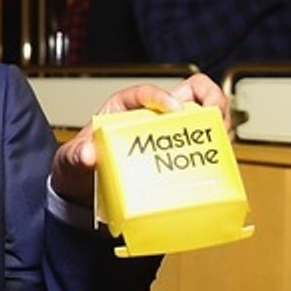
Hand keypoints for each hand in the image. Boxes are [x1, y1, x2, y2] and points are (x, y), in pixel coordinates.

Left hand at [51, 73, 228, 205]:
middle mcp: (149, 117)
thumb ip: (75, 156)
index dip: (161, 95)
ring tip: (221, 135)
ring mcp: (167, 136)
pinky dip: (213, 149)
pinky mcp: (177, 157)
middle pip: (188, 93)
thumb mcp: (69, 161)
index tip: (173, 107)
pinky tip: (216, 158)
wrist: (83, 197)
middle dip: (208, 97)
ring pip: (201, 117)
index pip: (144, 92)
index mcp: (122, 109)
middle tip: (215, 113)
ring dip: (218, 122)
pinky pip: (201, 147)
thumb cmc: (77, 169)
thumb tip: (87, 154)